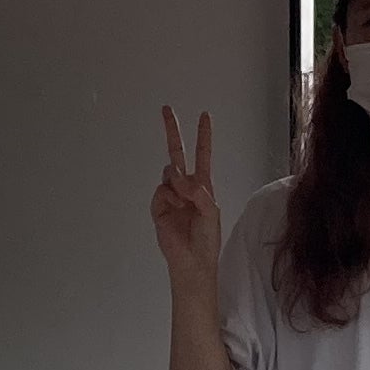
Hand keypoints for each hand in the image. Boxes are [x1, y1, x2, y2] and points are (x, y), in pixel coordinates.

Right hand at [152, 105, 219, 290]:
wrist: (191, 261)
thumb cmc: (206, 238)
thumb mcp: (210, 211)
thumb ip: (198, 191)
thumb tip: (178, 178)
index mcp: (202, 186)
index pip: (202, 155)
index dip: (203, 136)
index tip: (204, 116)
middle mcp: (185, 187)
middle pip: (177, 154)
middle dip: (172, 132)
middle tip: (166, 109)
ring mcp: (171, 195)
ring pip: (169, 174)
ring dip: (177, 184)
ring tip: (184, 204)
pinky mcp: (158, 206)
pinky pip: (161, 191)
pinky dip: (168, 198)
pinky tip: (174, 211)